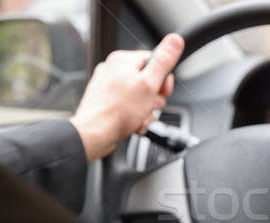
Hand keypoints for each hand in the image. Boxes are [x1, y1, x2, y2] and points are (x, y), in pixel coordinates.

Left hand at [70, 33, 184, 161]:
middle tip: (149, 106)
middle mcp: (113, 70)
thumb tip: (175, 40)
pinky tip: (134, 123)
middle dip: (154, 98)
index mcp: (123, 60)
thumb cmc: (118, 111)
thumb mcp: (149, 84)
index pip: (154, 61)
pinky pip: (129, 106)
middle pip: (148, 80)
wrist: (95, 134)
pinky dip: (135, 116)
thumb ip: (163, 62)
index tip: (163, 91)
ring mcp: (109, 86)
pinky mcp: (107, 101)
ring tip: (140, 117)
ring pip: (140, 96)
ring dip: (146, 110)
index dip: (163, 79)